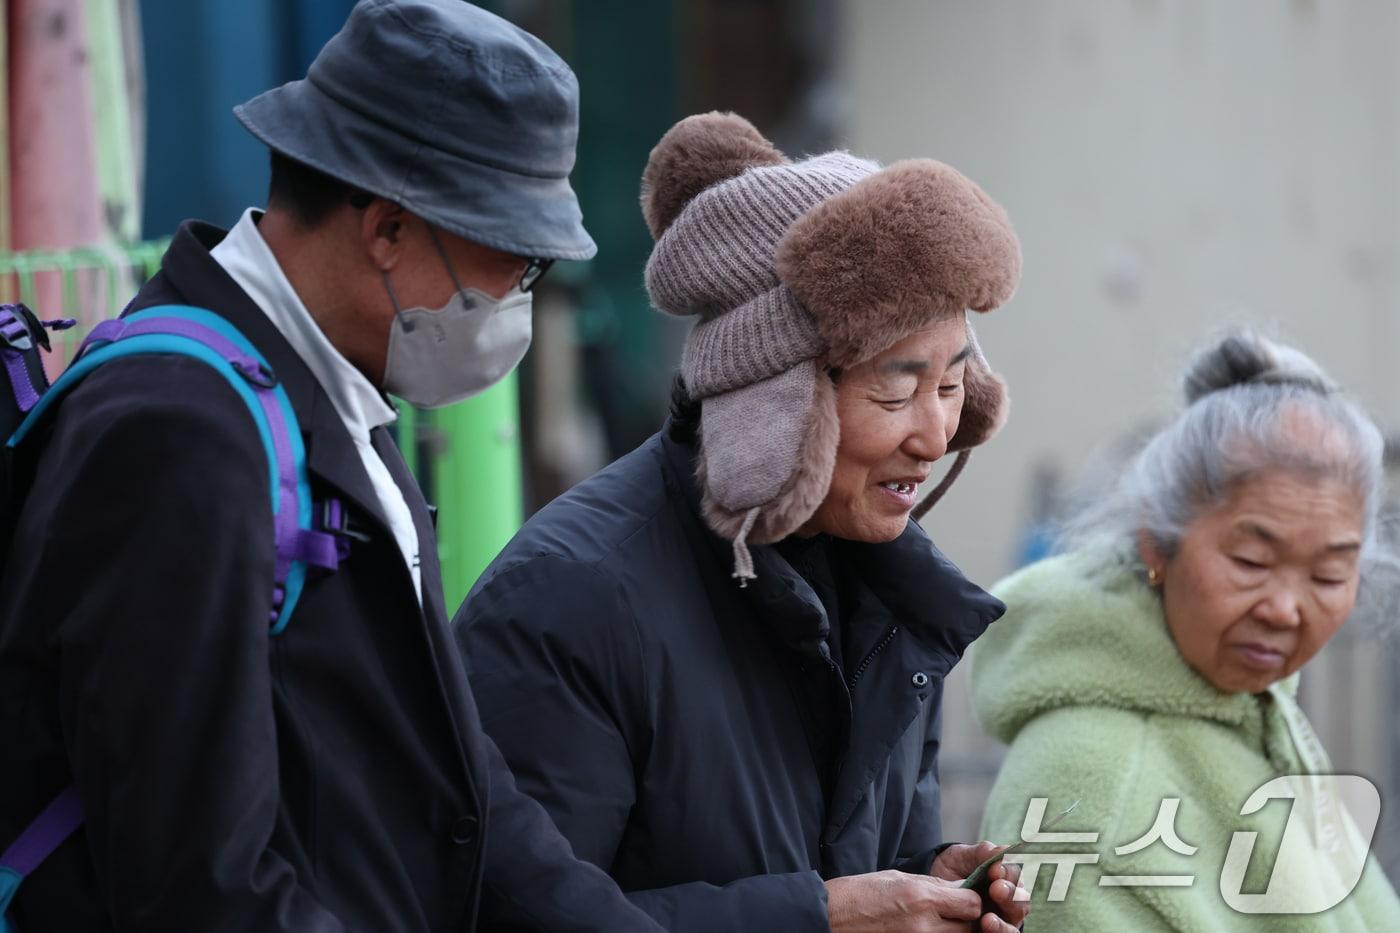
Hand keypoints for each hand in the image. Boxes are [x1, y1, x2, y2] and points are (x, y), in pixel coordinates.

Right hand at [825, 870, 980, 931]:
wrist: (832, 916)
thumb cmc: (861, 892)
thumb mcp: (899, 878)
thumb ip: (934, 885)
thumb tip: (962, 888)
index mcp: (922, 896)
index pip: (972, 904)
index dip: (971, 898)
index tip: (963, 895)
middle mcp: (924, 923)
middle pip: (968, 926)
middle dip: (964, 918)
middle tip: (951, 910)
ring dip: (952, 930)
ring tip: (934, 919)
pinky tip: (923, 927)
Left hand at [931, 842, 1029, 931]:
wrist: (932, 887)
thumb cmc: (954, 868)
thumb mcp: (963, 856)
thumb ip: (983, 853)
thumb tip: (1004, 850)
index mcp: (1008, 879)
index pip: (1017, 876)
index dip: (1010, 872)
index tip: (995, 869)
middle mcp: (1009, 902)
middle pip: (1021, 901)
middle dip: (1011, 895)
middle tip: (996, 888)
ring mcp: (1002, 920)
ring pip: (1013, 925)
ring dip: (1003, 923)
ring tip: (989, 918)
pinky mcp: (991, 932)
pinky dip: (997, 931)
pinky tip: (986, 924)